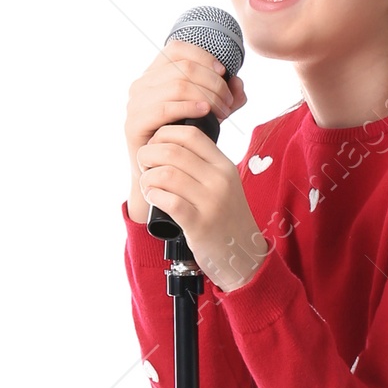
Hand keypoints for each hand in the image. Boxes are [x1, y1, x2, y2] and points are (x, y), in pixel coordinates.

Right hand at [124, 39, 245, 225]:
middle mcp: (141, 84)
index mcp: (155, 75)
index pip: (177, 48)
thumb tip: (238, 82)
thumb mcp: (212, 114)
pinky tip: (205, 112)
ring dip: (206, 95)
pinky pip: (164, 107)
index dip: (203, 56)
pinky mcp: (134, 124)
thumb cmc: (186, 142)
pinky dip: (188, 106)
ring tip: (222, 111)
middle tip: (228, 102)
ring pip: (177, 84)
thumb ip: (228, 96)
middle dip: (212, 82)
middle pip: (183, 67)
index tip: (223, 73)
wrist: (164, 177)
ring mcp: (135, 103)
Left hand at [133, 123, 270, 289]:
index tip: (154, 145)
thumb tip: (168, 143)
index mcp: (224, 166)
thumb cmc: (225, 217)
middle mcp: (220, 181)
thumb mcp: (224, 184)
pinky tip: (153, 198)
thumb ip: (204, 164)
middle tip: (143, 165)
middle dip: (148, 155)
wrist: (243, 254)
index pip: (190, 134)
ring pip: (166, 175)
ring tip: (148, 185)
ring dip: (148, 178)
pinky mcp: (200, 225)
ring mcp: (211, 203)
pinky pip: (168, 201)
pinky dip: (153, 196)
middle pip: (173, 152)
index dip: (164, 134)